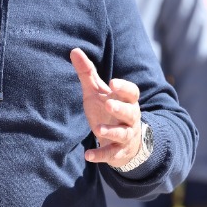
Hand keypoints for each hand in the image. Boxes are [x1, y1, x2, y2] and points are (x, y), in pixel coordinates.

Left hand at [70, 48, 142, 168]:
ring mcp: (126, 135)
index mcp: (127, 101)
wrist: (123, 141)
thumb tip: (74, 50)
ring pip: (123, 133)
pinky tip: (87, 155)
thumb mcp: (97, 92)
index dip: (124, 88)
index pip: (132, 93)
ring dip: (111, 131)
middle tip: (108, 104)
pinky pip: (111, 153)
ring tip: (97, 129)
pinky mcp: (118, 151)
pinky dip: (100, 155)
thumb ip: (87, 73)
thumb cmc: (108, 111)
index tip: (112, 82)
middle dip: (120, 108)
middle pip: (130, 112)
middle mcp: (130, 118)